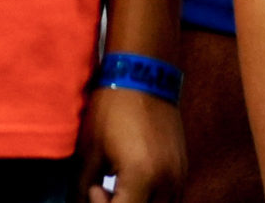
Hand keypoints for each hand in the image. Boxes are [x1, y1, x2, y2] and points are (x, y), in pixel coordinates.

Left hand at [80, 81, 183, 202]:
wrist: (144, 74)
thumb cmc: (113, 108)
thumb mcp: (91, 150)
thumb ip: (83, 188)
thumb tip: (82, 202)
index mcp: (142, 178)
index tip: (94, 189)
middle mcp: (167, 181)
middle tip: (104, 192)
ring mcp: (179, 175)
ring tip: (119, 189)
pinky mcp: (183, 168)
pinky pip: (169, 198)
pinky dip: (151, 199)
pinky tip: (134, 183)